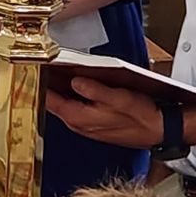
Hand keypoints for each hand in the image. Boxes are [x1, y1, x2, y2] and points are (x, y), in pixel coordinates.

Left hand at [45, 78, 162, 147]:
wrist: (158, 130)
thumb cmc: (141, 117)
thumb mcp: (119, 98)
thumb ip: (94, 89)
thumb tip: (76, 80)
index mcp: (78, 117)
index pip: (50, 99)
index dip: (43, 82)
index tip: (37, 69)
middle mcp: (78, 124)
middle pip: (55, 101)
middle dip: (51, 84)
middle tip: (47, 66)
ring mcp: (85, 125)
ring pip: (66, 104)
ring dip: (63, 89)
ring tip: (60, 70)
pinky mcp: (93, 124)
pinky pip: (76, 107)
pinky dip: (74, 96)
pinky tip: (79, 84)